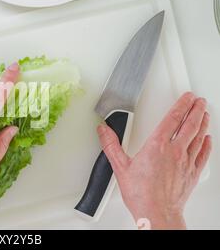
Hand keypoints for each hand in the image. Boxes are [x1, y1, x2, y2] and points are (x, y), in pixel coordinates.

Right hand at [97, 92, 211, 229]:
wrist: (157, 213)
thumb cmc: (140, 193)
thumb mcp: (120, 166)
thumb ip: (111, 145)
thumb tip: (104, 130)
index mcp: (157, 146)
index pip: (172, 119)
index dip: (181, 105)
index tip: (186, 97)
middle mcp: (174, 151)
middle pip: (190, 125)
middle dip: (195, 110)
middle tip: (199, 101)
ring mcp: (186, 162)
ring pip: (198, 137)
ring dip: (203, 123)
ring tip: (204, 114)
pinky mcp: (192, 173)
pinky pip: (203, 154)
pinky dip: (206, 144)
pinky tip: (207, 140)